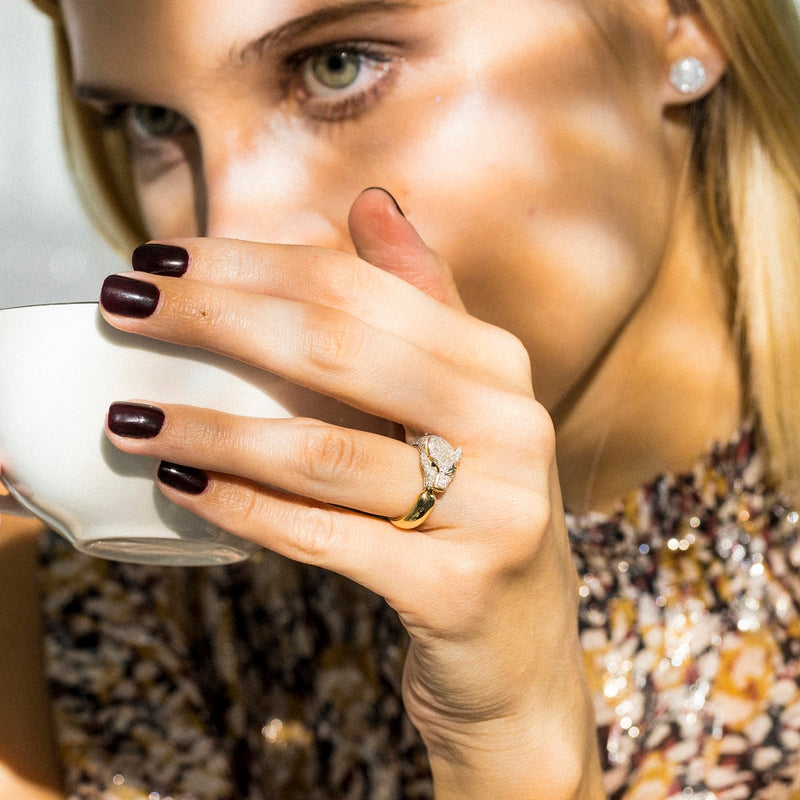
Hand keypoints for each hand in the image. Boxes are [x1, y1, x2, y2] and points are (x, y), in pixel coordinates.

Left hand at [100, 188, 602, 798]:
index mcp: (497, 364)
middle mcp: (509, 425)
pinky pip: (326, 538)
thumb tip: (373, 202)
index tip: (162, 260)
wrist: (521, 649)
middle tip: (123, 306)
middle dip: (215, 319)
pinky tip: (184, 489)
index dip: (251, 265)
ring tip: (131, 418)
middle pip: (337, 349)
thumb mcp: (461, 403)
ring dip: (211, 429)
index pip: (358, 287)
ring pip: (324, 451)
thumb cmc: (471, 512)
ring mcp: (493, 509)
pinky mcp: (458, 588)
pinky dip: (246, 511)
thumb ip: (424, 302)